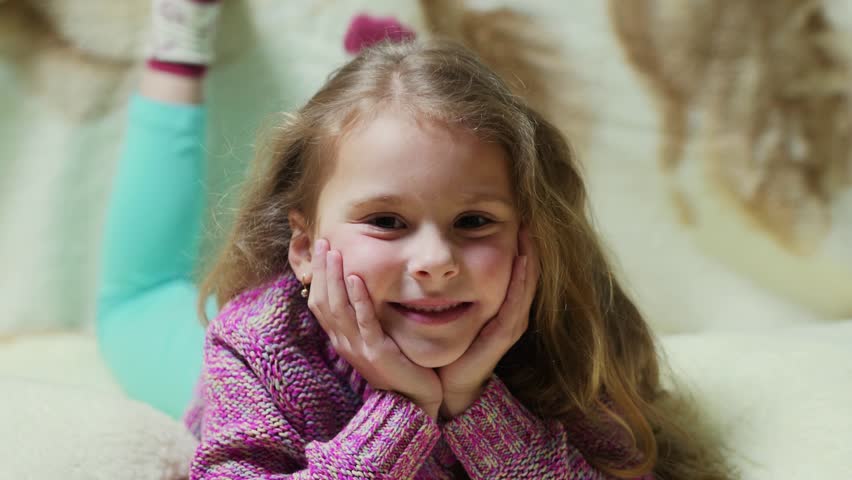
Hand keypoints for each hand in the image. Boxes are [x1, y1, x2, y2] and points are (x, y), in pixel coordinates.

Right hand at [308, 239, 442, 418]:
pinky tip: (357, 278)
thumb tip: (360, 290)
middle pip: (323, 301)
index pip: (320, 303)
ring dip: (335, 277)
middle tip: (323, 242)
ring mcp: (357, 348)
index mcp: (342, 339)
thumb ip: (365, 318)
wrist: (414, 400)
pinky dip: (358, 298)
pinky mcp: (375, 352)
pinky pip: (364, 321)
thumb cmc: (399, 368)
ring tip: (335, 252)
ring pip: (338, 308)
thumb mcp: (376, 339)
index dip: (318, 276)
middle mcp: (344, 343)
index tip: (320, 250)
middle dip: (322, 270)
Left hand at [438, 227, 539, 417]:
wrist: (448, 383)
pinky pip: (514, 304)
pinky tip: (521, 261)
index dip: (521, 244)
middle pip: (528, 273)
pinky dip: (520, 282)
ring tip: (529, 231)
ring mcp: (509, 324)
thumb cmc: (451, 346)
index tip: (517, 216)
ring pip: (526, 285)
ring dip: (529, 258)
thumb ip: (454, 287)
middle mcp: (511, 313)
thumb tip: (442, 257)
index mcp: (502, 306)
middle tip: (527, 217)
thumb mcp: (455, 309)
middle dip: (529, 245)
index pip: (518, 269)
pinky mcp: (501, 335)